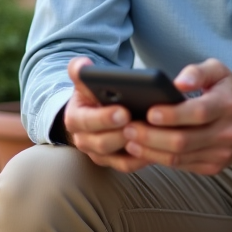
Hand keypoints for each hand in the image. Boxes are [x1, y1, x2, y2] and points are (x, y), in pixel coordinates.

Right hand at [62, 57, 152, 172]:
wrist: (94, 111)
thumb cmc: (93, 95)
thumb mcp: (84, 81)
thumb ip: (80, 70)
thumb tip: (83, 65)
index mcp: (75, 119)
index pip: (86, 121)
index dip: (104, 118)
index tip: (124, 111)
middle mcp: (83, 140)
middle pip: (102, 143)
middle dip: (122, 134)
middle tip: (142, 125)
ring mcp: (98, 154)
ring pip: (116, 158)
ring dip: (135, 148)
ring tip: (153, 136)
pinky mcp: (113, 162)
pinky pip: (128, 166)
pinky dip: (142, 159)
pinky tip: (156, 147)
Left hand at [121, 59, 231, 174]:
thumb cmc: (230, 92)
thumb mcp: (219, 71)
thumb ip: (197, 71)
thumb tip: (178, 83)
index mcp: (228, 105)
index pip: (198, 113)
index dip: (172, 115)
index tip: (149, 111)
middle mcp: (227, 132)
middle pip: (184, 141)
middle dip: (151, 137)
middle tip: (128, 128)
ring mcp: (221, 153)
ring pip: (180, 158)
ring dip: (150, 151)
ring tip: (129, 140)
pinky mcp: (214, 167)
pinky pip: (182, 166)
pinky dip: (159, 159)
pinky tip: (142, 150)